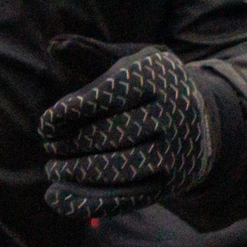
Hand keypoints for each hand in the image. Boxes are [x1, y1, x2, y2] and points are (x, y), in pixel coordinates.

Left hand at [39, 39, 218, 220]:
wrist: (199, 121)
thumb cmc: (147, 88)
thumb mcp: (127, 63)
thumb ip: (90, 54)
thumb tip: (54, 44)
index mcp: (161, 75)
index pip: (108, 95)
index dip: (69, 112)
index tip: (47, 124)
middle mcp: (176, 111)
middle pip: (109, 135)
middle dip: (69, 144)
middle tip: (50, 147)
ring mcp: (177, 150)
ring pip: (116, 169)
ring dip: (74, 172)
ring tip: (54, 167)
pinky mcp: (172, 183)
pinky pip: (123, 200)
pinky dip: (83, 202)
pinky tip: (54, 196)